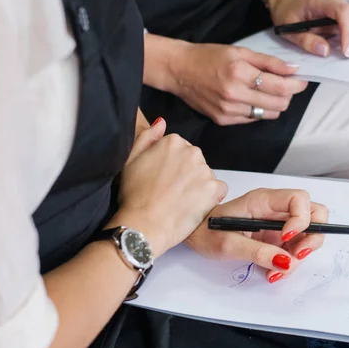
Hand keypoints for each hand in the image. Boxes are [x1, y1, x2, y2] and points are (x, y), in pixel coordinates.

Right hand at [111, 118, 227, 257]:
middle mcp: (192, 151)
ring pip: (205, 175)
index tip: (162, 179)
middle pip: (194, 161)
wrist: (144, 225)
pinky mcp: (214, 189)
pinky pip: (218, 190)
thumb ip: (147, 137)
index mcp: (172, 141)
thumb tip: (161, 122)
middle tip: (171, 192)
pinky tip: (193, 207)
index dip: (171, 166)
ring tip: (180, 202)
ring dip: (198, 186)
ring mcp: (204, 170)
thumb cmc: (134, 196)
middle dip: (186, 174)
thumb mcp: (130, 159)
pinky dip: (210, 198)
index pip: (179, 149)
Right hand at [169, 43, 307, 125]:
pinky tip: (250, 98)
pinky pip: (251, 118)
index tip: (301, 81)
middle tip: (286, 85)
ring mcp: (228, 110)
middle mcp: (234, 95)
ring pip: (267, 114)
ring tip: (267, 91)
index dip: (296, 85)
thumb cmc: (209, 57)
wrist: (180, 70)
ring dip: (274, 104)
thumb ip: (269, 62)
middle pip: (278, 104)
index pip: (280, 86)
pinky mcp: (223, 120)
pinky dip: (257, 109)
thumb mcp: (240, 52)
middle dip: (288, 95)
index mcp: (240, 74)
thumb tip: (293, 69)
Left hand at [185, 188, 327, 282]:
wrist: (196, 235)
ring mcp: (278, 223)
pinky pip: (295, 248)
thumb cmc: (207, 231)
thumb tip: (286, 262)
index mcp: (263, 200)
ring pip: (309, 233)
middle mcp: (275, 209)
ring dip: (300, 254)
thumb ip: (258, 252)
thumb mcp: (229, 244)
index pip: (299, 199)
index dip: (302, 219)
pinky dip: (290, 262)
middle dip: (312, 237)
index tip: (287, 238)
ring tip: (278, 270)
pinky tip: (273, 271)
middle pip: (314, 213)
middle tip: (297, 255)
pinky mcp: (276, 237)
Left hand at [266, 0, 348, 60]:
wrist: (288, 1)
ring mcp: (345, 8)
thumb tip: (325, 51)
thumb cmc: (287, 14)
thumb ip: (306, 40)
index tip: (347, 53)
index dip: (348, 32)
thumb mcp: (289, 29)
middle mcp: (338, 3)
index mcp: (322, 2)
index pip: (343, 12)